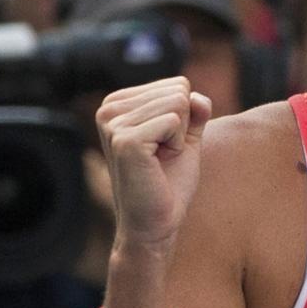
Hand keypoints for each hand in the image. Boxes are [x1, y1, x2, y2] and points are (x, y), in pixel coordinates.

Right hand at [95, 77, 211, 250]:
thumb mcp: (186, 136)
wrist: (157, 223)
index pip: (177, 84)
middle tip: (164, 154)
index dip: (184, 117)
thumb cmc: (169, 181)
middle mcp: (109, 108)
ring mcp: (114, 124)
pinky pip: (174, 120)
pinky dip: (177, 143)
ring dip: (180, 136)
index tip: (164, 144)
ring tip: (160, 159)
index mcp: (118, 103)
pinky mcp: (125, 140)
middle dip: (183, 124)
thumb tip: (198, 96)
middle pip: (179, 90)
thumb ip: (194, 110)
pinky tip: (159, 163)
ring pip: (179, 102)